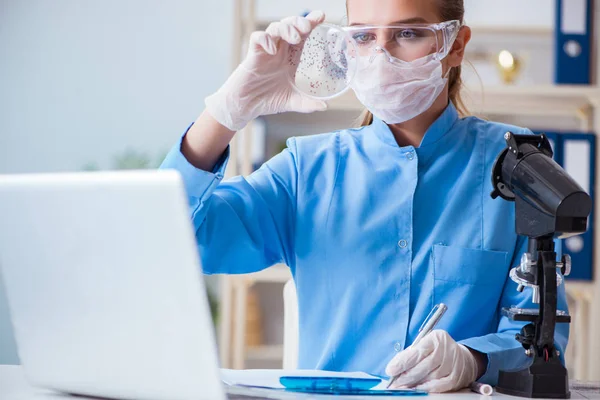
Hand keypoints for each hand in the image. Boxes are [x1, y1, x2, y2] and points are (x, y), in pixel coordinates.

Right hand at [205, 11, 327, 130]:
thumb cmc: (267, 101)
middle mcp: (279, 52)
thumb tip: (325, 107)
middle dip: (299, 22)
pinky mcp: (252, 55)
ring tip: (294, 38)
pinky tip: (272, 49)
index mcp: (290, 59)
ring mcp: (265, 52)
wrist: (246, 107)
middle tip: (307, 27)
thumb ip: (308, 104)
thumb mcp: (292, 102)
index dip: (311, 23)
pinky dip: (265, 39)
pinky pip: (257, 38)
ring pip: (275, 28)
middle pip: (289, 26)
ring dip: (286, 28)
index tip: (321, 16)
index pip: (302, 36)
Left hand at [385, 330, 479, 392]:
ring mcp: (452, 364)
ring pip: (430, 377)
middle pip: (423, 366)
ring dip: (414, 383)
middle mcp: (446, 350)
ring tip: (404, 385)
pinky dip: (426, 388)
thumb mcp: (425, 345)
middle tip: (395, 382)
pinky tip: (418, 388)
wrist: (464, 358)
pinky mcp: (456, 377)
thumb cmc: (438, 351)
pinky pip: (438, 386)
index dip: (402, 362)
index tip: (391, 370)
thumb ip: (410, 354)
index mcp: (435, 338)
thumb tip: (394, 367)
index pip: (416, 352)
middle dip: (406, 376)